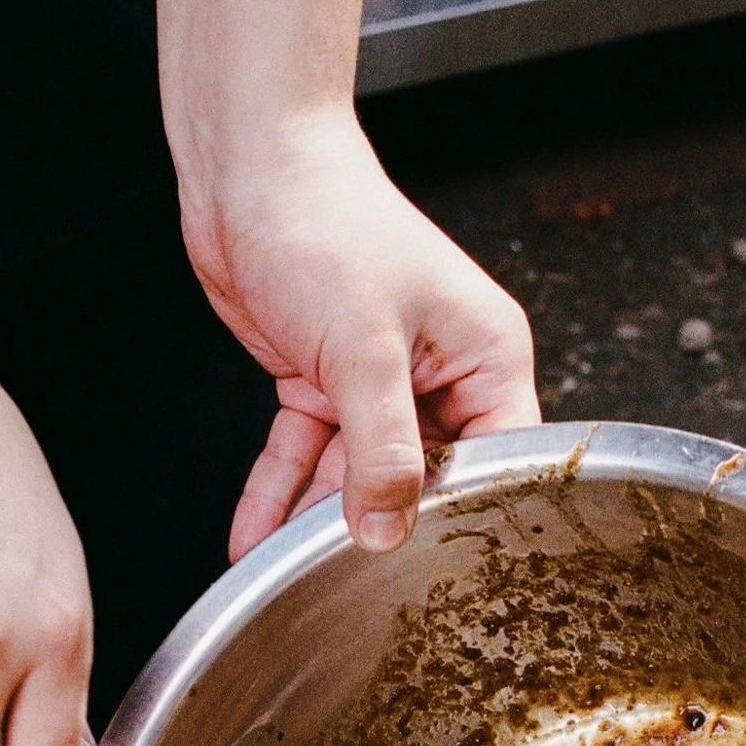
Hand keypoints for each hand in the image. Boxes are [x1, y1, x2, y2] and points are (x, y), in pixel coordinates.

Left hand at [194, 117, 537, 559]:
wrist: (246, 168)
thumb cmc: (325, 224)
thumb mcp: (364, 351)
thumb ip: (382, 452)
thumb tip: (388, 530)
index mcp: (485, 356)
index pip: (499, 461)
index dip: (467, 513)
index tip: (430, 563)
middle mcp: (441, 373)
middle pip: (424, 477)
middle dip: (381, 523)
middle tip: (348, 577)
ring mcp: (381, 379)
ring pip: (358, 473)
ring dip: (317, 519)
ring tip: (287, 573)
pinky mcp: (326, 381)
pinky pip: (308, 453)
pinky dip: (279, 492)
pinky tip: (253, 538)